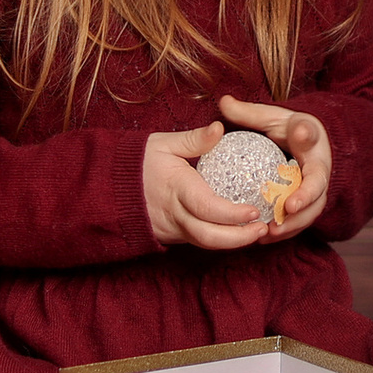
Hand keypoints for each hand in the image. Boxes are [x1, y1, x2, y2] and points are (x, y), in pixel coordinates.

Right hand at [143, 121, 267, 250]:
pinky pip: (198, 241)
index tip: (255, 212)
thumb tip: (219, 129)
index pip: (206, 208)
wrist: (109, 187)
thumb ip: (194, 139)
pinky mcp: (172, 236)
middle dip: (238, 238)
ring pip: (205, 243)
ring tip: (257, 232)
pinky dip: (219, 239)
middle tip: (262, 229)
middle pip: (208, 236)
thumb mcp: (164, 143)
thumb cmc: (140, 162)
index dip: (232, 215)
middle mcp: (174, 214)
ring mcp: (172, 229)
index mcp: (176, 189)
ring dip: (232, 242)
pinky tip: (238, 231)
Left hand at [217, 95, 332, 239]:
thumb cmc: (288, 129)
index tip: (300, 133)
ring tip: (272, 231)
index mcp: (310, 139)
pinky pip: (301, 221)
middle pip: (318, 185)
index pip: (310, 134)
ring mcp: (317, 189)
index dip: (307, 135)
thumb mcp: (271, 117)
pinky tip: (264, 238)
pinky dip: (286, 232)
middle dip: (306, 197)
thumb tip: (222, 101)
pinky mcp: (310, 206)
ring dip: (295, 223)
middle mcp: (319, 166)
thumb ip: (248, 113)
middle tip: (288, 208)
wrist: (309, 144)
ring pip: (312, 210)